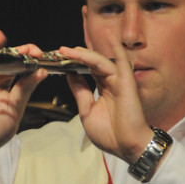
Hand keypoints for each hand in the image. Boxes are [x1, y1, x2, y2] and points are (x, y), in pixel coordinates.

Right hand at [0, 29, 47, 183]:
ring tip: (1, 37)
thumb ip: (25, 89)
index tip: (38, 54)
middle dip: (16, 50)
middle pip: (6, 58)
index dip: (29, 58)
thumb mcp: (15, 109)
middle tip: (26, 48)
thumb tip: (42, 72)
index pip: (21, 66)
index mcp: (10, 86)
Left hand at [59, 34, 152, 163]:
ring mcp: (119, 80)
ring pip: (100, 61)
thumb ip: (81, 92)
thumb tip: (71, 75)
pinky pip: (121, 61)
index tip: (57, 59)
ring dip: (84, 54)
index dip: (73, 63)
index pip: (86, 70)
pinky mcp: (127, 81)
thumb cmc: (110, 134)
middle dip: (75, 56)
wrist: (127, 147)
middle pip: (91, 63)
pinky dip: (115, 47)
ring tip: (67, 50)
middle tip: (59, 51)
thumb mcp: (87, 112)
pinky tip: (108, 36)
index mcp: (103, 89)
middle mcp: (111, 82)